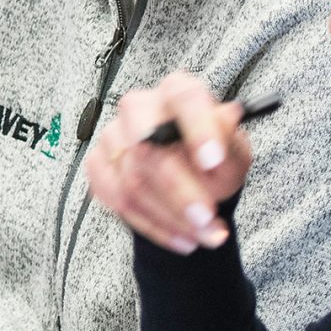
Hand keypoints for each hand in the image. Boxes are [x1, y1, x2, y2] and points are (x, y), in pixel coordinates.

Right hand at [85, 71, 254, 253]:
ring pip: (132, 181)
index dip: (197, 128)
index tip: (213, 161)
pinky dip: (151, 225)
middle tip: (206, 218)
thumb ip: (230, 140)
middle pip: (146, 145)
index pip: (183, 97)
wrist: (191, 185)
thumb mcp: (234, 152)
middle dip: (179, 190)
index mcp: (176, 92)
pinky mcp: (97, 165)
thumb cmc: (212, 161)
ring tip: (203, 236)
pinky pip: (117, 200)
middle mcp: (140, 108)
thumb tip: (226, 118)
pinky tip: (179, 237)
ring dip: (170, 217)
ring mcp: (113, 136)